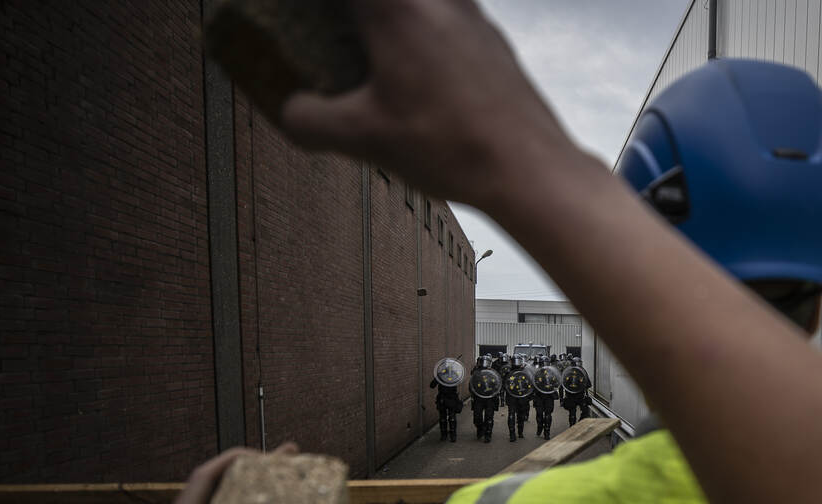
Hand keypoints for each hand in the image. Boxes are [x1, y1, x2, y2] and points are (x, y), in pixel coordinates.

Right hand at [281, 0, 582, 210]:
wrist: (530, 170)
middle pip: (380, 1)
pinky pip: (447, 14)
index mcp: (396, 7)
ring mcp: (471, 13)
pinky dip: (423, 27)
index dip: (315, 8)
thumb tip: (291, 111)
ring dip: (391, 19)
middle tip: (334, 32)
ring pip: (419, 4)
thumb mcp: (363, 139)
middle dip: (355, 15)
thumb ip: (309, 120)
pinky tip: (418, 71)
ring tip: (372, 51)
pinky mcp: (493, 39)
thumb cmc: (452, 148)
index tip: (301, 17)